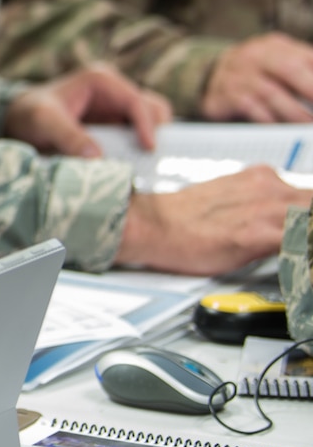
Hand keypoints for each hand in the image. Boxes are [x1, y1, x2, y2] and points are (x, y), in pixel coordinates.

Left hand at [3, 61, 170, 156]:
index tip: (148, 149)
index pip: (135, 101)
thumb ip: (68, 136)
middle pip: (153, 109)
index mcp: (101, 80)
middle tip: (149, 160)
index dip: (146, 124)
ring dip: (148, 143)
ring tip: (141, 165)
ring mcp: (117, 109)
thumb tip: (97, 157)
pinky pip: (138, 137)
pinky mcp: (116, 127)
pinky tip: (132, 167)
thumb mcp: (43, 122)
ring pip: (151, 123)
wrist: (18, 123)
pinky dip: (139, 151)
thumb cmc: (29, 115)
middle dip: (154, 132)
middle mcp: (114, 91)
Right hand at [117, 166, 312, 274]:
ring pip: (312, 223)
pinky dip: (302, 256)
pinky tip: (296, 268)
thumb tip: (274, 223)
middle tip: (299, 242)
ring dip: (305, 238)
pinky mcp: (260, 236)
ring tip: (296, 255)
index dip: (307, 219)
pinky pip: (302, 245)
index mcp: (262, 178)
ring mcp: (268, 211)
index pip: (309, 198)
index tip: (301, 232)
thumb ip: (258, 206)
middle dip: (309, 226)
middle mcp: (270, 188)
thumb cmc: (180, 220)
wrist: (150, 225)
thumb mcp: (229, 200)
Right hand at [200, 33, 312, 122]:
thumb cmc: (254, 72)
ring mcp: (238, 74)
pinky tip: (284, 130)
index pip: (306, 57)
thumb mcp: (277, 60)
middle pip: (289, 69)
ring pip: (271, 93)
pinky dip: (272, 121)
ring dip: (296, 114)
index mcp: (275, 45)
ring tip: (308, 126)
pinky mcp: (226, 95)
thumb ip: (304, 69)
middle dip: (312, 91)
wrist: (208, 77)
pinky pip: (252, 109)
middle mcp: (255, 55)